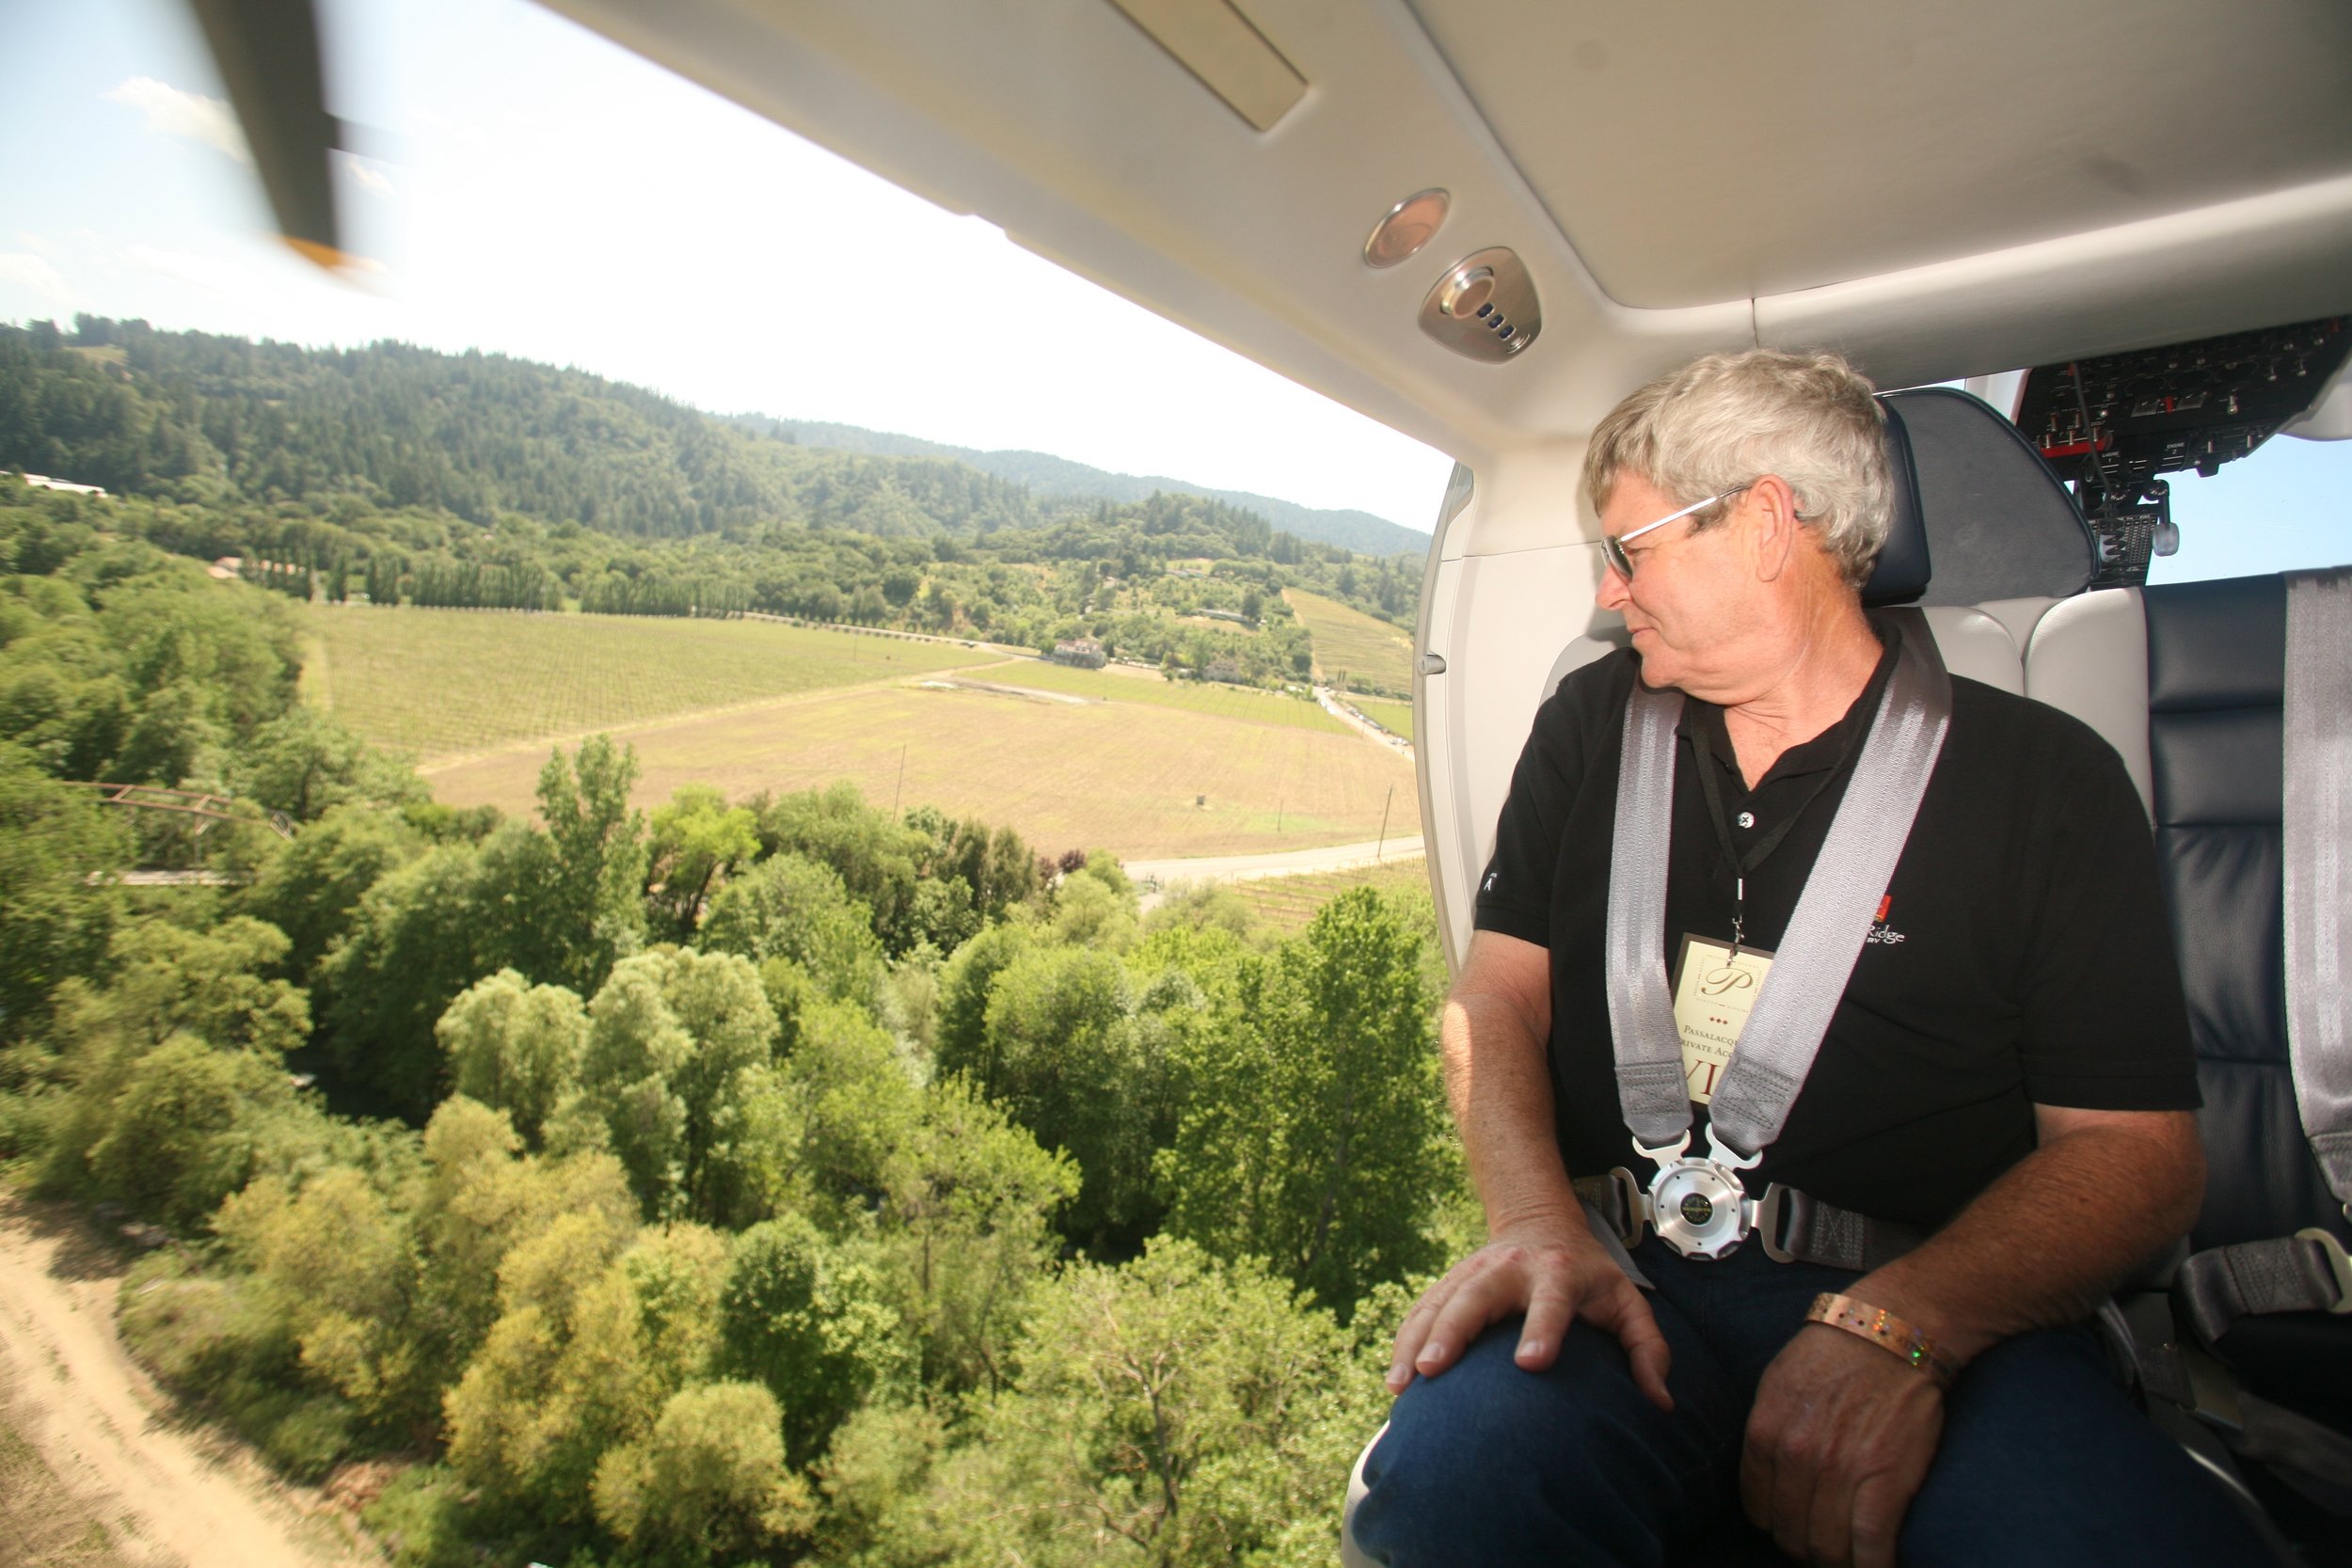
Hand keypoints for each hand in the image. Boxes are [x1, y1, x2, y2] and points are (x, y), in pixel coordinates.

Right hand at [1385, 1213, 1671, 1409]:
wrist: (1541, 1222)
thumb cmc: (1589, 1274)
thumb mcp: (1627, 1301)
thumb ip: (1647, 1349)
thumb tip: (1660, 1404)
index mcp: (1558, 1273)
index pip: (1551, 1301)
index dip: (1542, 1329)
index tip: (1531, 1364)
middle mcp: (1510, 1268)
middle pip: (1475, 1297)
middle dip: (1452, 1332)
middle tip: (1435, 1370)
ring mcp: (1473, 1273)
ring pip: (1438, 1304)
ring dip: (1417, 1342)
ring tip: (1402, 1385)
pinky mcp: (1450, 1283)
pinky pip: (1421, 1311)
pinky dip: (1405, 1342)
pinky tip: (1396, 1379)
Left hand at [1740, 1323, 1945, 1567]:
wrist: (1891, 1332)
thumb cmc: (1835, 1354)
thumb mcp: (1776, 1385)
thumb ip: (1766, 1434)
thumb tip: (1764, 1480)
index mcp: (1765, 1433)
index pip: (1757, 1510)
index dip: (1777, 1523)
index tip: (1795, 1522)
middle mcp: (1796, 1457)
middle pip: (1790, 1536)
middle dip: (1805, 1546)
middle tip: (1824, 1540)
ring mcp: (1840, 1471)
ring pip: (1826, 1549)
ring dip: (1836, 1559)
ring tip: (1849, 1553)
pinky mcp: (1885, 1481)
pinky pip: (1871, 1548)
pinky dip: (1872, 1565)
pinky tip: (1875, 1562)